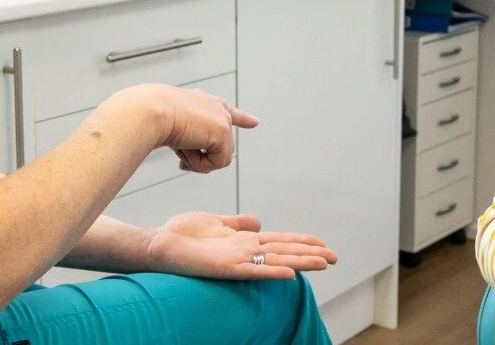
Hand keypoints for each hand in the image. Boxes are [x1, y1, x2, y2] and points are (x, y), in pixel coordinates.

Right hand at [115, 84, 259, 173]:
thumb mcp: (172, 125)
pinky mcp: (223, 132)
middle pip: (220, 147)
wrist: (151, 110)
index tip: (254, 122)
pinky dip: (200, 164)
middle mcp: (216, 107)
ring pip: (218, 158)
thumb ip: (189, 138)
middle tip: (181, 157)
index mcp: (203, 101)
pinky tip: (186, 151)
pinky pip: (217, 163)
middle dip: (201, 157)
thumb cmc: (153, 116)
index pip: (227, 111)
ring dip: (198, 161)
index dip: (242, 119)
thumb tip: (198, 157)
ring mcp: (222, 119)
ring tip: (180, 150)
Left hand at [144, 212, 338, 279]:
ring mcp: (237, 261)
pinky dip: (272, 271)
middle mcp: (245, 252)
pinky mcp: (226, 268)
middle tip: (334, 257)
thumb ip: (237, 223)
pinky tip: (289, 273)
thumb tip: (259, 221)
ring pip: (276, 261)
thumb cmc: (182, 235)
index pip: (279, 241)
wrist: (159, 245)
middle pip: (285, 252)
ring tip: (323, 264)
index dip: (301, 242)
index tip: (322, 243)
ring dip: (300, 263)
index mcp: (243, 241)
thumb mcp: (214, 222)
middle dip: (310, 254)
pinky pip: (253, 271)